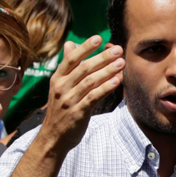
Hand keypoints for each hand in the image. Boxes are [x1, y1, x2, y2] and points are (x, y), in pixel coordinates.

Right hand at [39, 35, 124, 156]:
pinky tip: (117, 81)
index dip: (85, 47)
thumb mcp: (59, 86)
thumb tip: (69, 43)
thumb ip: (67, 66)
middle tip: (118, 50)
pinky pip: (93, 97)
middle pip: (83, 68)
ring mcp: (68, 100)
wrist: (53, 137)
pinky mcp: (77, 112)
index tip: (98, 38)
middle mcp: (61, 87)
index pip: (71, 59)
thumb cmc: (60, 109)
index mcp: (57, 78)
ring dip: (108, 70)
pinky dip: (106, 87)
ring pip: (90, 81)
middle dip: (102, 57)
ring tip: (122, 63)